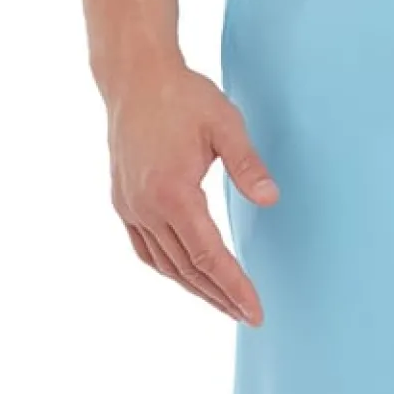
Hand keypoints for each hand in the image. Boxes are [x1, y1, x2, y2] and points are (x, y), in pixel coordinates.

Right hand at [106, 58, 278, 321]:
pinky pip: (144, 249)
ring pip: (164, 263)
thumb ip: (247, 164)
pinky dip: (167, 267)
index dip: (233, 285)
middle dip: (218, 296)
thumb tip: (270, 198)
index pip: (208, 254)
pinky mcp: (122, 201)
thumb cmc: (184, 96)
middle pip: (185, 268)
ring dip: (193, 287)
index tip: (253, 308)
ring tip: (222, 301)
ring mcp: (129, 207)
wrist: (136, 77)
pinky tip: (184, 273)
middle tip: (246, 315)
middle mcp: (146, 207)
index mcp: (173, 192)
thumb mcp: (225, 123)